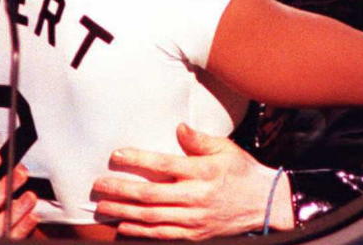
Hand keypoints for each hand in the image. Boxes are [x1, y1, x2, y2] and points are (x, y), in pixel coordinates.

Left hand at [93, 123, 292, 238]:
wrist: (265, 204)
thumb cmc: (243, 172)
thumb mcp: (226, 149)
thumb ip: (200, 140)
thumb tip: (179, 128)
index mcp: (202, 171)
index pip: (163, 164)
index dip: (137, 160)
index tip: (116, 155)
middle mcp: (195, 196)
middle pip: (150, 193)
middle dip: (120, 189)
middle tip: (98, 184)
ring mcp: (194, 219)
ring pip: (151, 216)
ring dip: (123, 211)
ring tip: (102, 205)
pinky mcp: (194, 234)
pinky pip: (162, 234)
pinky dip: (141, 231)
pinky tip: (123, 225)